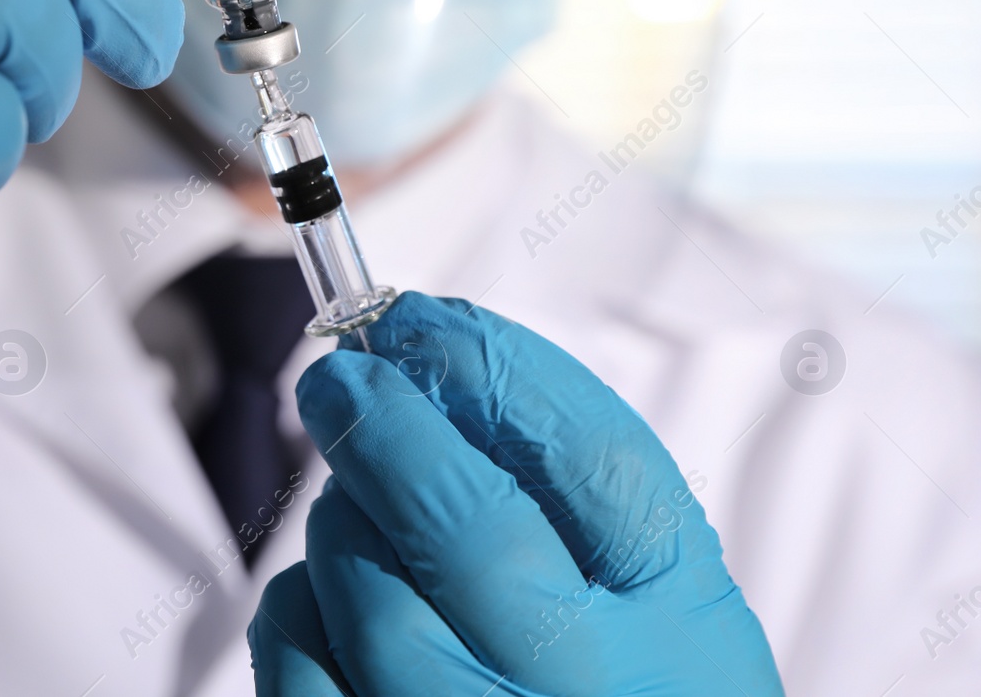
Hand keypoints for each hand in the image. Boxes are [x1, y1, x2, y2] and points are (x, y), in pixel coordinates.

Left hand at [249, 293, 783, 695]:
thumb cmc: (628, 689)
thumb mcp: (662, 598)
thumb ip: (574, 492)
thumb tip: (429, 364)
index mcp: (680, 625)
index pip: (588, 458)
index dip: (487, 366)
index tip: (422, 320)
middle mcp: (585, 689)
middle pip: (469, 530)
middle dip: (388, 428)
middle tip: (341, 376)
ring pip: (372, 599)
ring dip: (346, 522)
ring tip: (360, 504)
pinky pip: (305, 666)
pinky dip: (300, 607)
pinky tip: (329, 593)